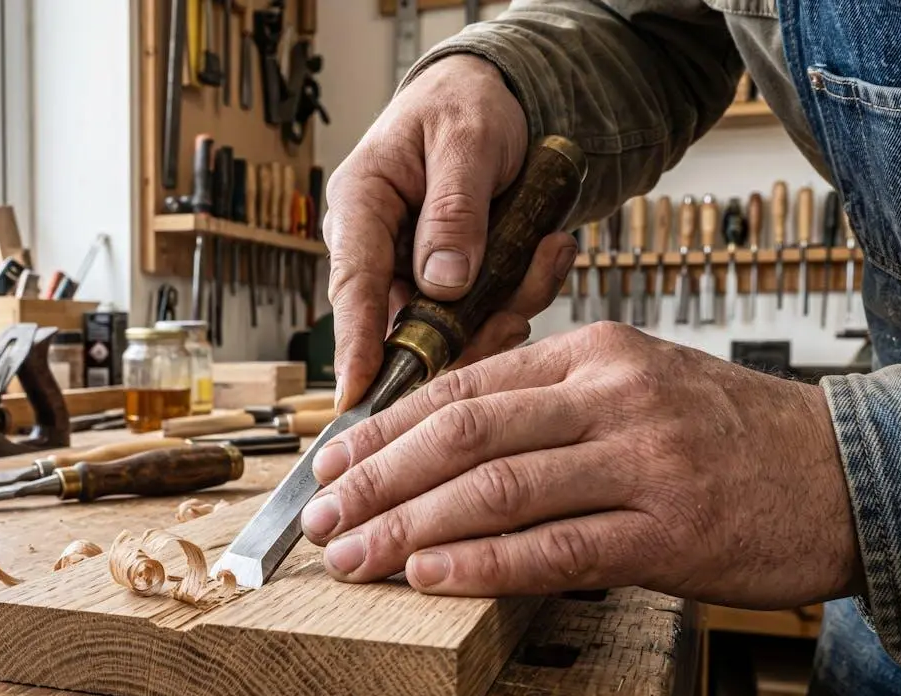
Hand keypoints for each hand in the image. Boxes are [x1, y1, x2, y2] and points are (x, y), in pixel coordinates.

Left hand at [298, 323, 863, 609]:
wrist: (843, 472)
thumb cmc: (726, 433)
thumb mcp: (634, 384)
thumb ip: (545, 403)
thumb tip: (439, 438)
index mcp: (591, 353)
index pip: (461, 385)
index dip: (383, 427)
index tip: (331, 461)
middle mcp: (609, 395)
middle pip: (462, 433)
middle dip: (376, 478)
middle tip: (322, 518)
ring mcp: (640, 460)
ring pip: (496, 490)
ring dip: (410, 527)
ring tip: (356, 557)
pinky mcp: (666, 530)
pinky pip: (554, 548)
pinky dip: (482, 564)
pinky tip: (430, 577)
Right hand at [323, 54, 576, 409]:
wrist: (493, 97)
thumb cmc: (465, 105)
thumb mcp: (467, 139)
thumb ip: (454, 209)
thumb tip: (443, 283)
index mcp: (361, 205)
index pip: (353, 287)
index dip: (354, 346)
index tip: (358, 394)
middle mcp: (378, 248)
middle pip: (406, 325)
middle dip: (469, 329)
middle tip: (518, 311)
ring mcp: (414, 271)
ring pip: (453, 328)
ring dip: (508, 303)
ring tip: (548, 249)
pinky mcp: (449, 284)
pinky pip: (485, 313)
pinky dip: (523, 291)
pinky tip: (547, 250)